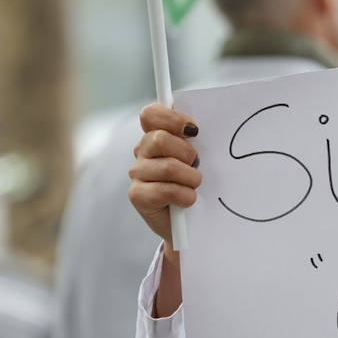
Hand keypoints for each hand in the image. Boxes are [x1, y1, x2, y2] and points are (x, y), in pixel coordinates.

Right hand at [128, 103, 200, 247]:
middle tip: (197, 166)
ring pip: (167, 166)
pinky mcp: (138, 195)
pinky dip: (184, 195)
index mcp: (155, 135)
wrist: (190, 223)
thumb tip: (199, 129)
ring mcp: (138, 173)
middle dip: (187, 153)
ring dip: (190, 178)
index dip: (171, 119)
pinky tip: (188, 201)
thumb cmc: (196, 185)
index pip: (150, 114)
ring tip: (195, 186)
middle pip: (159, 139)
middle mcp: (142, 152)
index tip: (193, 130)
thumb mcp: (199, 159)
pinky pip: (165, 190)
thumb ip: (195, 141)